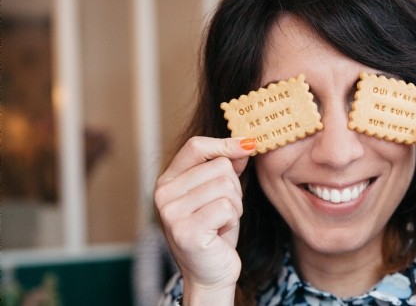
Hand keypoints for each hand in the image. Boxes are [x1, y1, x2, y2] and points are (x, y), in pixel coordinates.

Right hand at [154, 136, 254, 303]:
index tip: (250, 144)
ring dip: (235, 206)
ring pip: (226, 187)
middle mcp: (163, 194)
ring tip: (221, 222)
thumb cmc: (215, 232)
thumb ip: (227, 168)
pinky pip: (227, 208)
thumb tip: (245, 144)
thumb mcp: (220, 194)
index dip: (226, 143)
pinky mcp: (186, 230)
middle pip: (219, 166)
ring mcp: (171, 213)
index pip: (196, 146)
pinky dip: (232, 220)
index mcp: (167, 181)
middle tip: (223, 212)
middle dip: (234, 188)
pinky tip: (220, 233)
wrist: (210, 274)